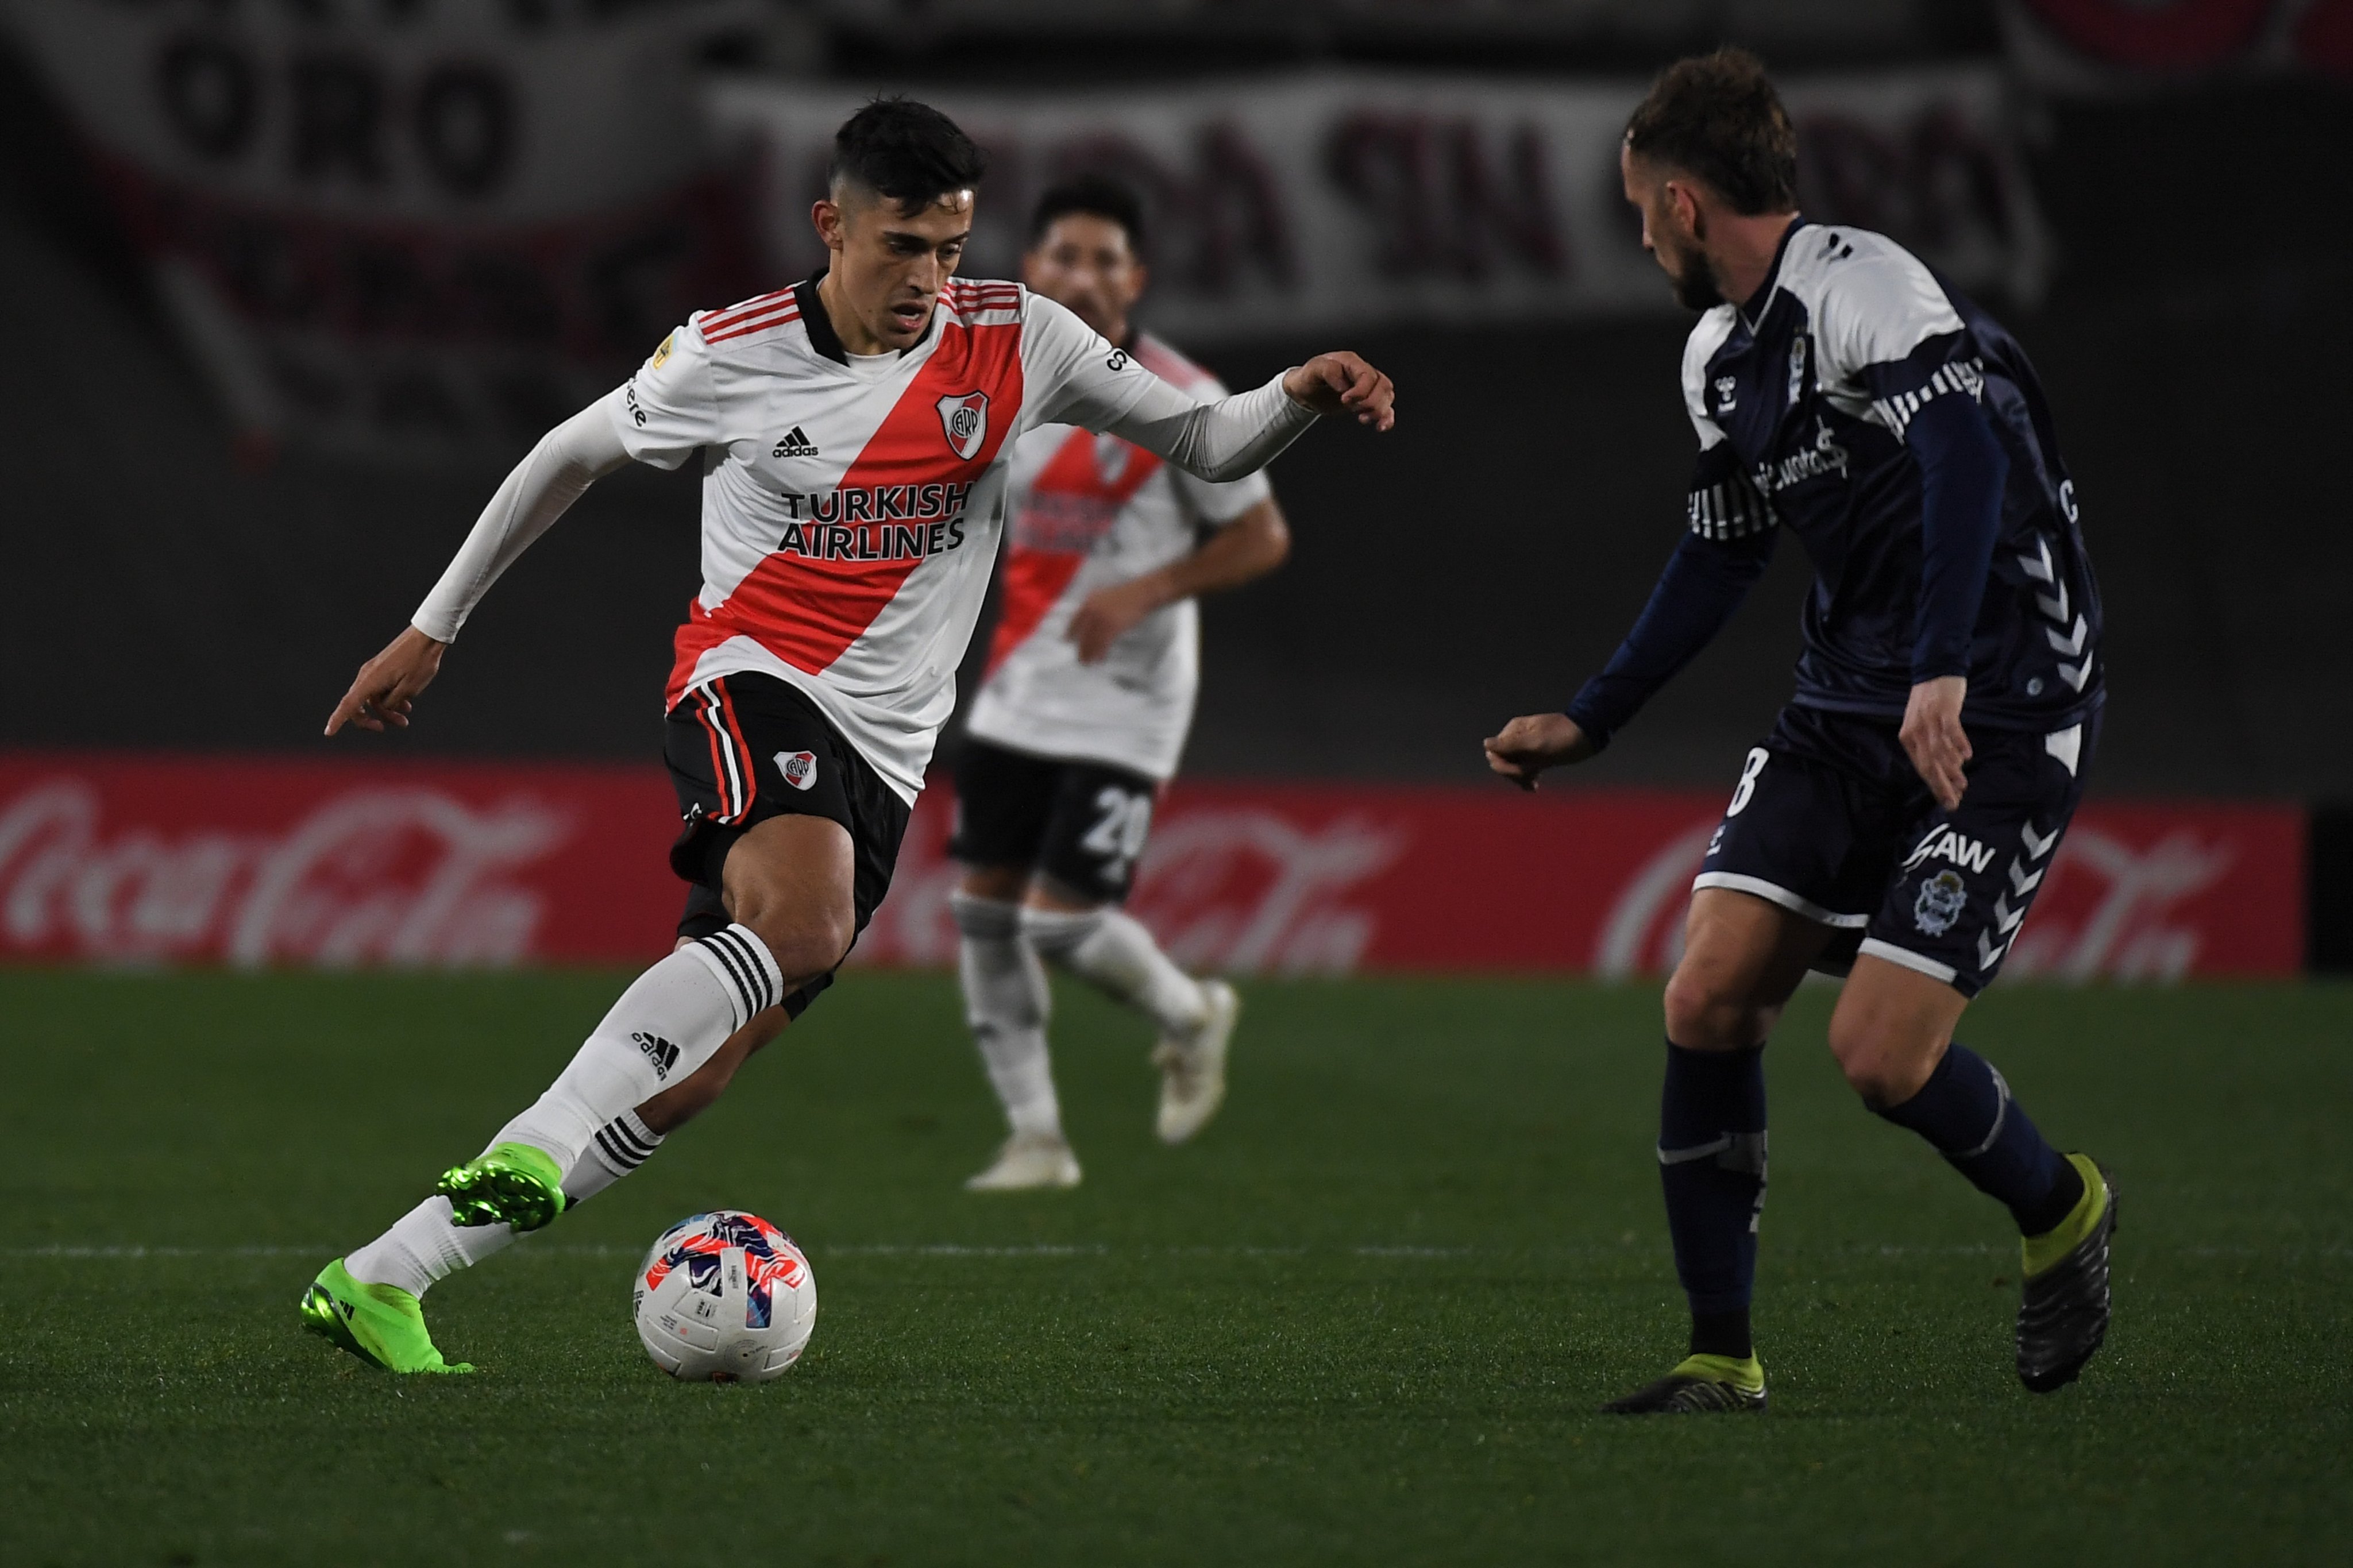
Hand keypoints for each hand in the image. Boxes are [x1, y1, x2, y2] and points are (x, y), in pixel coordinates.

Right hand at [326, 625, 446, 735]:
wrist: (426, 637)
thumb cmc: (419, 662)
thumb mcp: (409, 688)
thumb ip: (392, 702)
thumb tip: (383, 707)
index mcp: (370, 681)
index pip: (349, 705)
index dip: (337, 720)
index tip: (328, 733)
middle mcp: (367, 676)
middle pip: (359, 706)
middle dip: (373, 720)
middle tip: (398, 725)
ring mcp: (373, 671)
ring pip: (373, 699)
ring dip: (387, 711)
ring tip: (406, 717)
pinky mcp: (381, 669)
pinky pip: (379, 690)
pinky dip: (390, 699)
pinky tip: (406, 704)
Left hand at [1067, 575, 1168, 662]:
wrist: (1142, 593)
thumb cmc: (1127, 595)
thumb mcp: (1105, 597)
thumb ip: (1095, 607)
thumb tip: (1089, 623)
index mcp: (1089, 601)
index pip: (1075, 620)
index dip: (1070, 633)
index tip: (1067, 641)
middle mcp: (1093, 609)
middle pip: (1083, 633)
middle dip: (1080, 648)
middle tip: (1080, 658)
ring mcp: (1102, 618)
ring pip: (1092, 640)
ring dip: (1089, 653)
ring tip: (1088, 663)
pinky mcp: (1113, 625)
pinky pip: (1103, 643)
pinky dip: (1101, 652)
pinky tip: (1100, 658)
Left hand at [1282, 352, 1395, 430]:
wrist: (1304, 392)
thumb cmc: (1308, 378)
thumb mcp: (1312, 370)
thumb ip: (1328, 370)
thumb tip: (1344, 385)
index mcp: (1350, 362)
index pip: (1368, 375)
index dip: (1361, 390)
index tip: (1344, 400)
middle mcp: (1362, 372)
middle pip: (1382, 385)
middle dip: (1371, 401)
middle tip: (1352, 409)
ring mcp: (1367, 387)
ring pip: (1387, 396)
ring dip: (1379, 410)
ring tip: (1362, 418)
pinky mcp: (1367, 401)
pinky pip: (1386, 407)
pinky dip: (1387, 418)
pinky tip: (1381, 427)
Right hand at [1483, 712, 1597, 791]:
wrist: (1588, 736)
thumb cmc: (1562, 737)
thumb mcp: (1536, 742)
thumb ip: (1510, 744)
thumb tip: (1485, 744)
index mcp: (1513, 730)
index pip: (1496, 753)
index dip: (1505, 765)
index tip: (1522, 771)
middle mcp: (1517, 738)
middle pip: (1502, 761)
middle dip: (1513, 772)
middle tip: (1531, 776)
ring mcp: (1527, 748)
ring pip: (1513, 768)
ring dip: (1520, 778)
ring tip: (1534, 783)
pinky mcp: (1537, 757)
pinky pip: (1525, 770)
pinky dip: (1527, 779)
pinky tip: (1534, 787)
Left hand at [1899, 674, 1970, 810]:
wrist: (1934, 670)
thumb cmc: (1930, 702)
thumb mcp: (1923, 726)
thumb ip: (1931, 746)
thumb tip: (1948, 770)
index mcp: (1908, 737)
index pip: (1921, 768)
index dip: (1935, 786)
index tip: (1947, 802)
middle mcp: (1916, 731)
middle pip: (1928, 763)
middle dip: (1941, 785)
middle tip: (1954, 801)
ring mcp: (1929, 720)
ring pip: (1939, 750)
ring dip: (1951, 769)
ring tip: (1962, 783)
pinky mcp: (1943, 709)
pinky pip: (1951, 730)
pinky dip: (1958, 744)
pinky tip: (1967, 756)